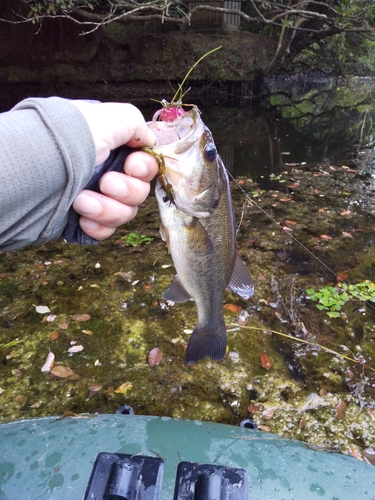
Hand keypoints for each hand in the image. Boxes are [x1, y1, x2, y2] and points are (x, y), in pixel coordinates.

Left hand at [71, 102, 157, 239]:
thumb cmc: (66, 141)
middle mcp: (105, 171)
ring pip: (125, 213)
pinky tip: (82, 219)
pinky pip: (107, 229)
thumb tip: (148, 138)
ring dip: (108, 209)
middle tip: (105, 183)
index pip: (144, 164)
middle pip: (139, 191)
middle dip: (125, 190)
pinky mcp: (83, 220)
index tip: (132, 166)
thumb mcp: (105, 118)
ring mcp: (95, 197)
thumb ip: (134, 123)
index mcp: (111, 147)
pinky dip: (98, 226)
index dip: (143, 168)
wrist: (29, 175)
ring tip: (81, 202)